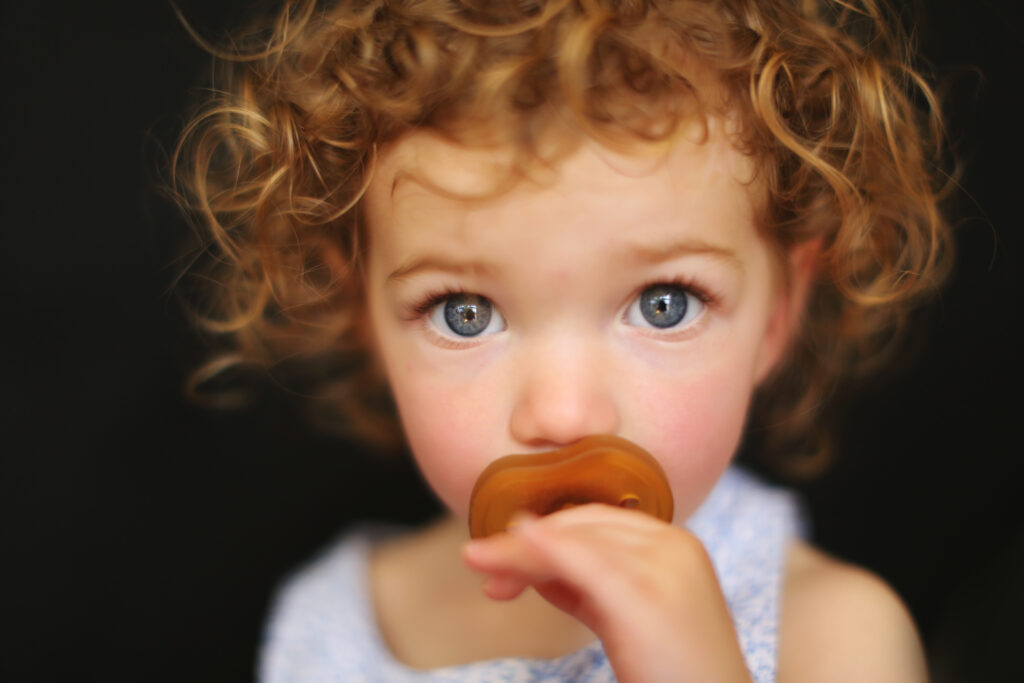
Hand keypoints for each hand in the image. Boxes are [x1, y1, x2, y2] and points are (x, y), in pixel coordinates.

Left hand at [462, 504, 751, 682]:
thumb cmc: (673, 674)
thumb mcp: (627, 619)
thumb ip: (587, 586)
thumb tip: (535, 564)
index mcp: (674, 546)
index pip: (596, 524)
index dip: (544, 534)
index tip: (502, 558)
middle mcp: (673, 546)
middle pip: (582, 527)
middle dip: (525, 542)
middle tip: (480, 562)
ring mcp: (662, 566)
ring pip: (575, 541)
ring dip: (520, 549)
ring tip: (480, 561)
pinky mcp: (644, 593)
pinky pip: (585, 561)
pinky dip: (545, 549)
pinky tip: (516, 544)